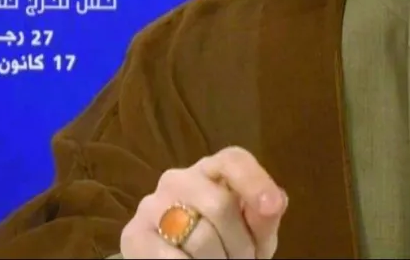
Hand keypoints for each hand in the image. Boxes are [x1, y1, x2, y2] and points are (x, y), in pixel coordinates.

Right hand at [120, 146, 288, 258]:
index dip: (254, 181)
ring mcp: (152, 205)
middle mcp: (179, 178)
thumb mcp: (252, 233)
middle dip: (239, 245)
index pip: (233, 160)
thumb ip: (264, 217)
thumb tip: (276, 201)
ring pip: (200, 237)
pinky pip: (173, 259)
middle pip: (220, 205)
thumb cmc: (224, 243)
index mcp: (212, 169)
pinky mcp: (133, 235)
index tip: (272, 206)